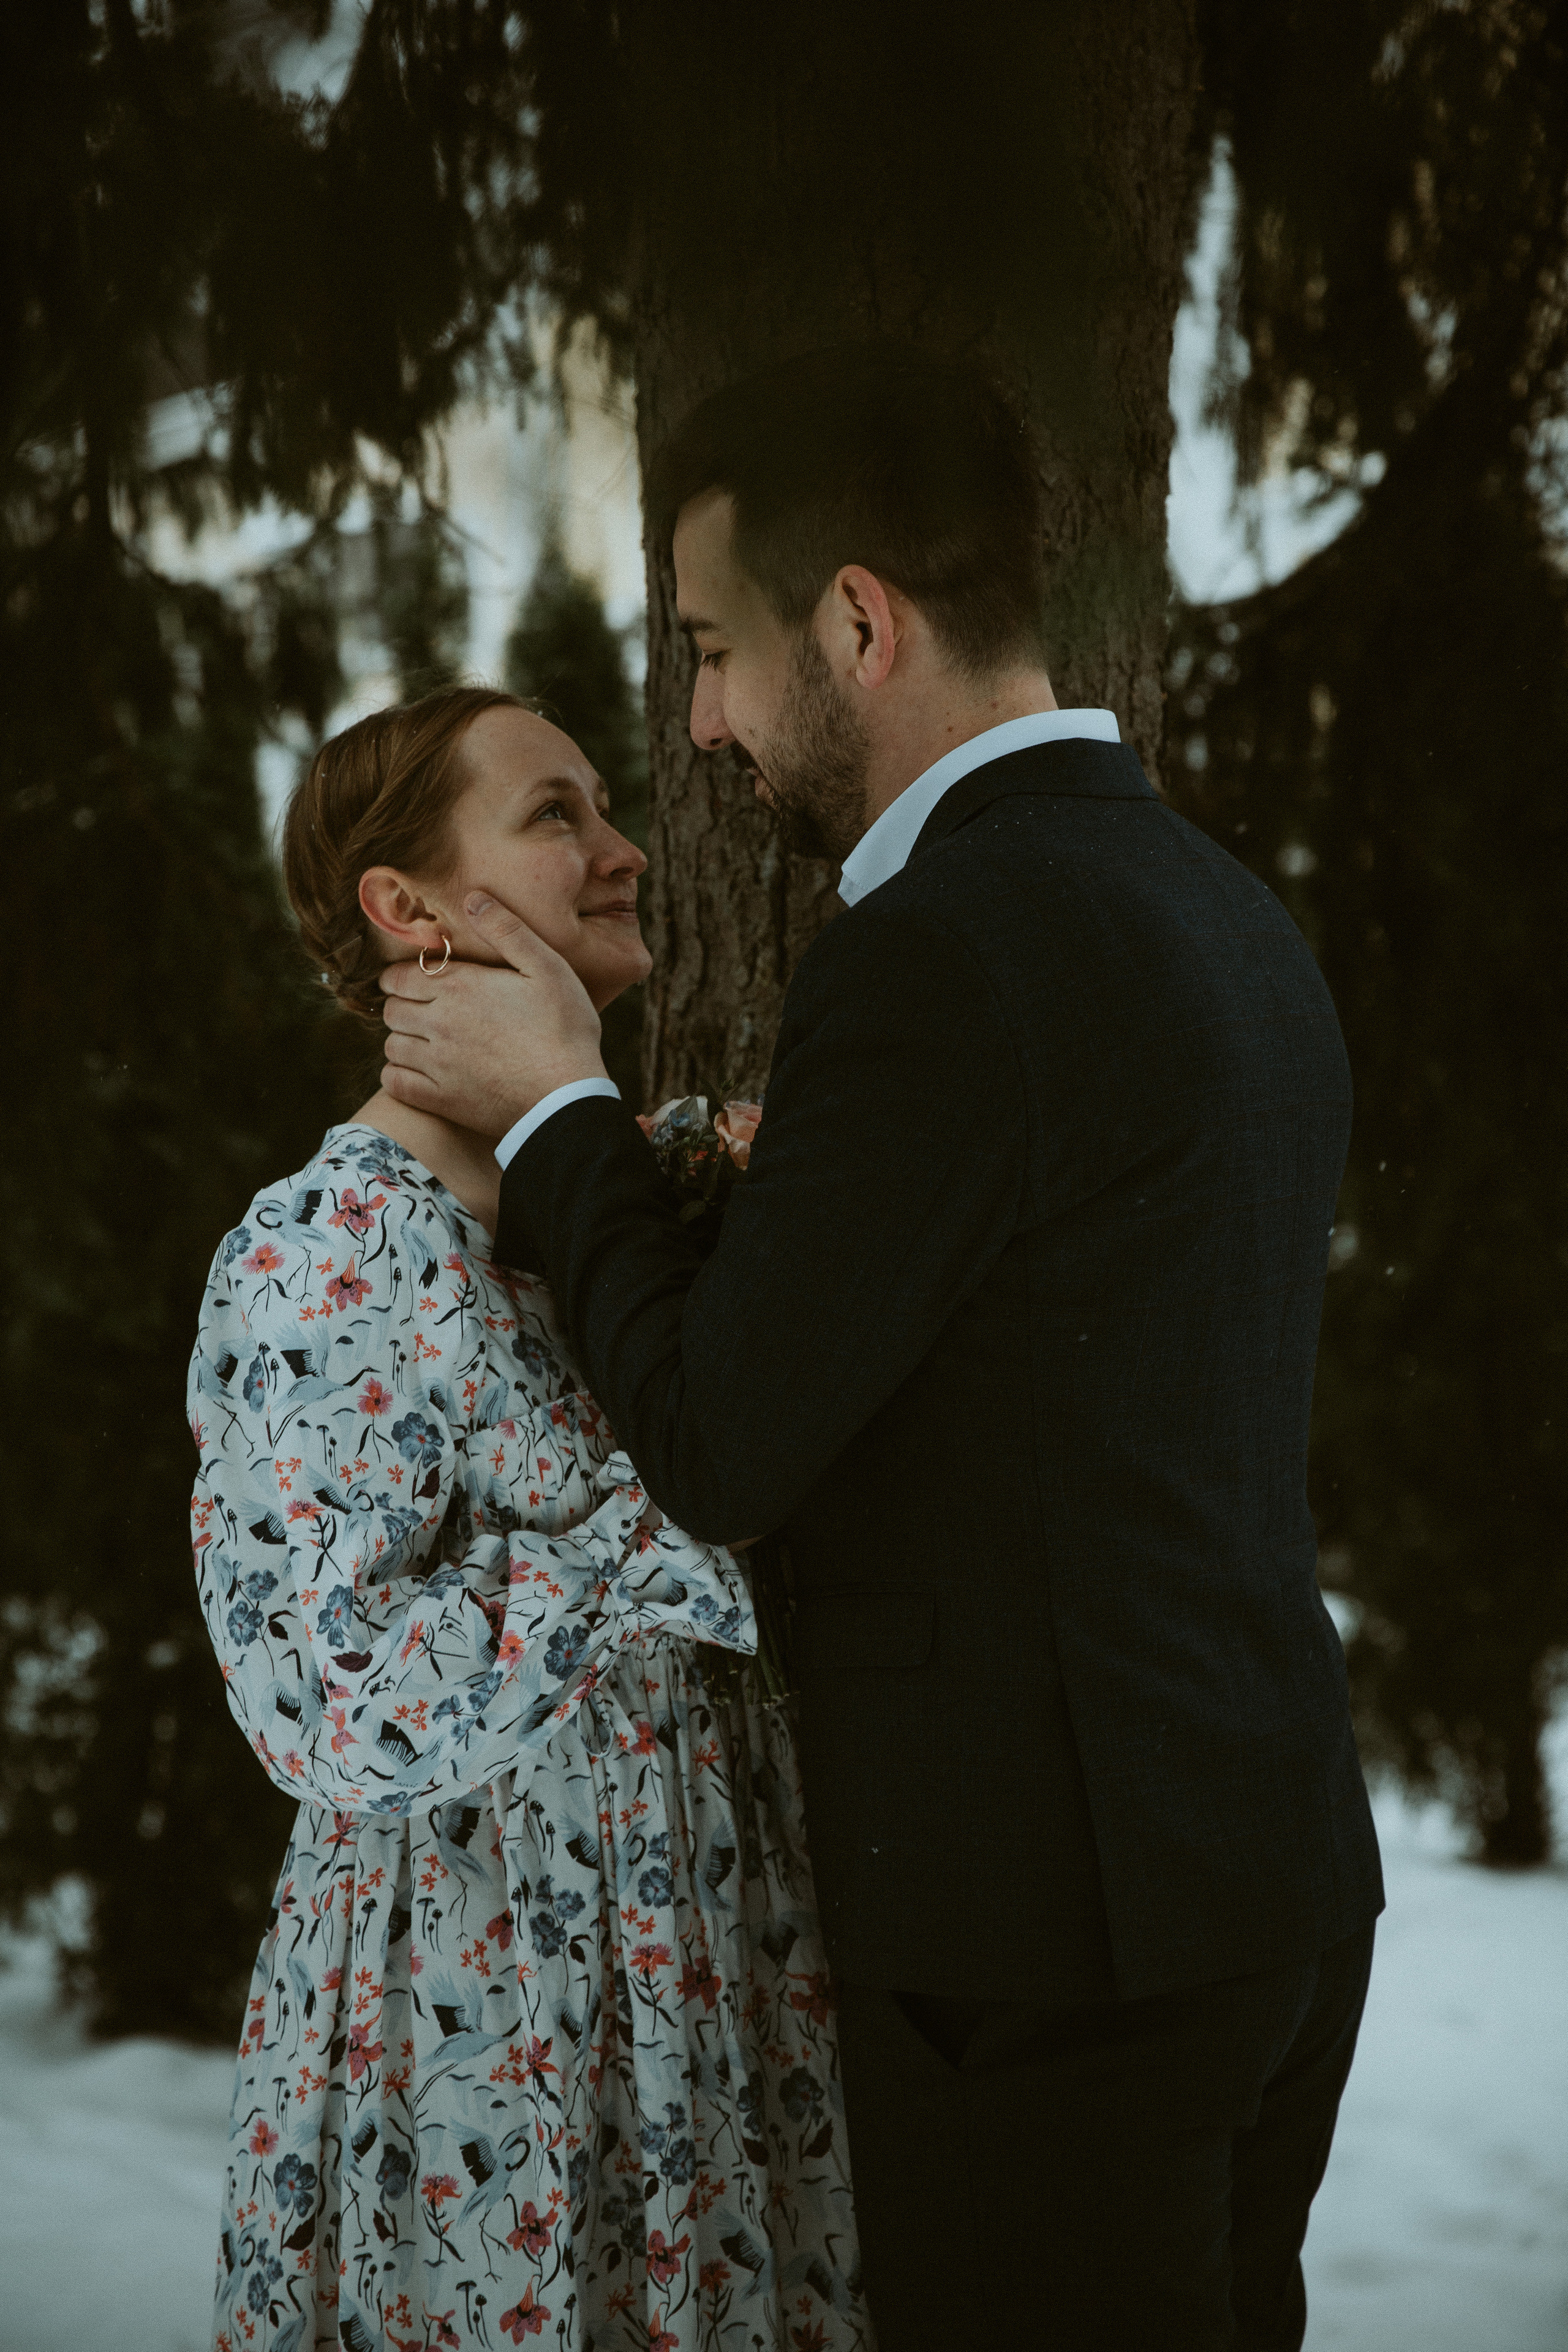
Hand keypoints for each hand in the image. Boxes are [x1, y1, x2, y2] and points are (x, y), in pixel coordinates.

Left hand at [380, 893, 607, 1137]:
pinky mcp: (439, 1100)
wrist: (568, 1097)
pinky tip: (419, 1073)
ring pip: (391, 1045)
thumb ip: (508, 930)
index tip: (414, 981)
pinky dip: (398, 1075)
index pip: (399, 976)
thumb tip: (473, 899)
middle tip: (423, 1009)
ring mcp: (436, 1064)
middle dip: (402, 1005)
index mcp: (459, 987)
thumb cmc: (565, 1028)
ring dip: (402, 1039)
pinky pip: (394, 1082)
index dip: (401, 976)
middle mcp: (438, 1023)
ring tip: (423, 1041)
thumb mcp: (548, 967)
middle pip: (391, 1009)